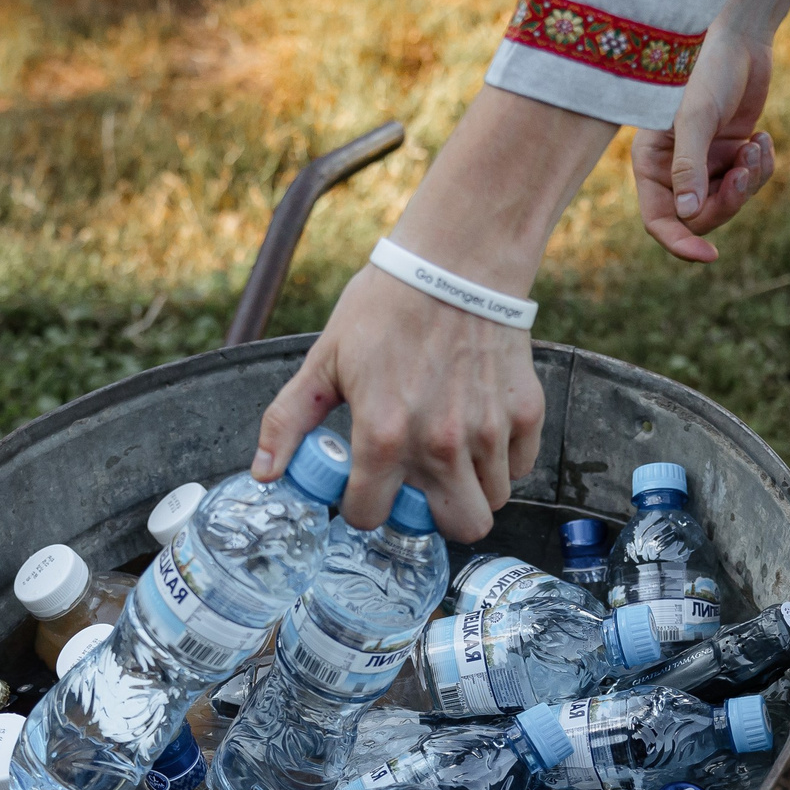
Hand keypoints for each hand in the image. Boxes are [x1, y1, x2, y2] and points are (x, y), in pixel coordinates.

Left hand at [250, 85, 613, 539]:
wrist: (456, 260)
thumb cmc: (387, 305)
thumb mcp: (325, 361)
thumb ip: (288, 420)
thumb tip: (265, 472)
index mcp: (383, 435)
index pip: (372, 517)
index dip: (363, 507)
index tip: (365, 488)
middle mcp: (441, 444)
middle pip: (460, 528)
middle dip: (437, 518)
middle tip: (419, 487)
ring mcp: (488, 431)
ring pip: (493, 500)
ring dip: (471, 487)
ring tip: (449, 452)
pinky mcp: (524, 413)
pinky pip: (520, 465)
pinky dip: (503, 459)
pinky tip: (478, 428)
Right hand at [634, 32, 775, 263]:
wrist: (741, 38)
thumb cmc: (708, 70)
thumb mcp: (696, 118)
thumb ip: (689, 167)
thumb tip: (688, 215)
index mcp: (652, 164)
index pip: (659, 220)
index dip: (681, 242)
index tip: (709, 255)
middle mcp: (675, 169)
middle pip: (700, 217)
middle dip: (729, 199)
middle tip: (746, 170)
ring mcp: (705, 163)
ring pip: (729, 202)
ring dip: (750, 180)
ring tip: (757, 144)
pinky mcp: (731, 154)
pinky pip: (750, 181)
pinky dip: (762, 166)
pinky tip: (763, 138)